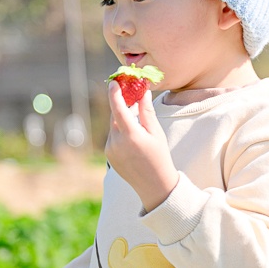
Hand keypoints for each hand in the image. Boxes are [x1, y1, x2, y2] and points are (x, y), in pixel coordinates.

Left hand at [105, 82, 178, 210]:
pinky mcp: (108, 156)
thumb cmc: (159, 157)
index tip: (114, 82)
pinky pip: (113, 137)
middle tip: (131, 97)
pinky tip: (134, 138)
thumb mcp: (156, 133)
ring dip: (122, 120)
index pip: (117, 108)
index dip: (114, 93)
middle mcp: (116, 142)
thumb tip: (142, 92)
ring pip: (113, 127)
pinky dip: (120, 132)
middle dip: (121, 105)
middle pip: (114, 116)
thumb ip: (146, 112)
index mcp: (130, 136)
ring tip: (138, 122)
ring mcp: (110, 150)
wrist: (154, 185)